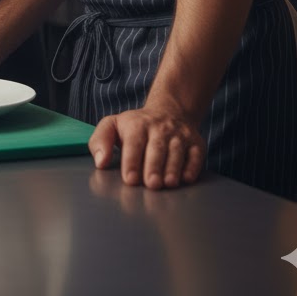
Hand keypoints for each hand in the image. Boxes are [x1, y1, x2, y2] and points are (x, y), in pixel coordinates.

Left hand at [87, 103, 205, 189]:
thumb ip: (100, 141)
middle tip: (151, 184)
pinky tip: (186, 178)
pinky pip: (196, 154)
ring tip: (168, 184)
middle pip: (156, 147)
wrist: (169, 111)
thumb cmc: (135, 126)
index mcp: (136, 125)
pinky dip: (192, 166)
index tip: (130, 179)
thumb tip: (100, 162)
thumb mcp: (112, 125)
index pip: (133, 142)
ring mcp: (179, 135)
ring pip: (176, 151)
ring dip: (173, 168)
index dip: (132, 161)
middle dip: (153, 166)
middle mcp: (159, 128)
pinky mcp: (196, 143)